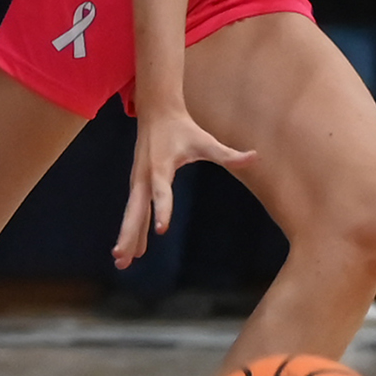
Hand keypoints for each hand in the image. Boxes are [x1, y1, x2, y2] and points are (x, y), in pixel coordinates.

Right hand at [115, 107, 253, 267]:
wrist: (156, 113)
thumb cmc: (183, 128)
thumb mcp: (205, 141)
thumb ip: (228, 155)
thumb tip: (255, 158)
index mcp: (161, 167)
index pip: (162, 192)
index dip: (163, 209)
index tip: (162, 230)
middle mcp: (145, 178)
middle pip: (136, 210)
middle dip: (129, 234)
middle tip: (121, 256)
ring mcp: (138, 183)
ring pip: (131, 214)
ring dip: (126, 237)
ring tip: (121, 262)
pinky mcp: (137, 186)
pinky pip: (134, 212)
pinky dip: (131, 231)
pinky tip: (133, 252)